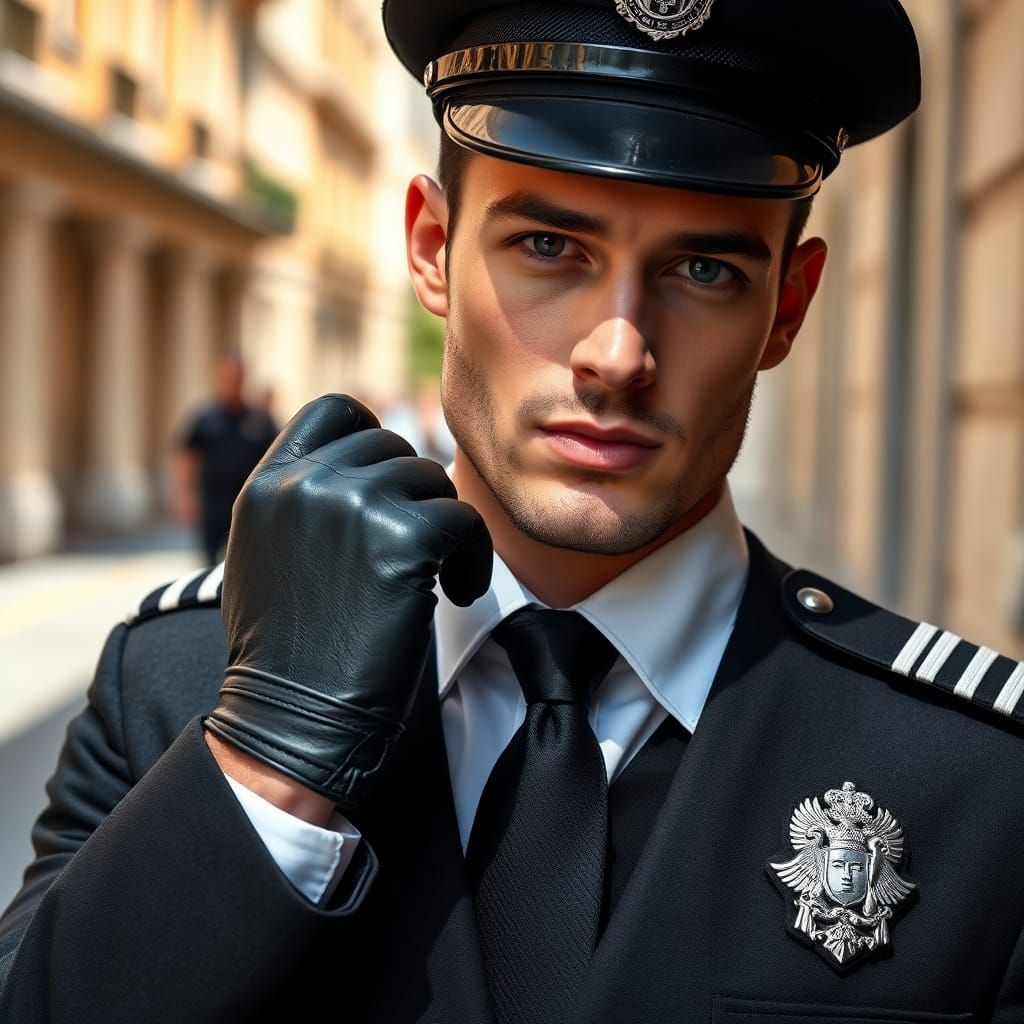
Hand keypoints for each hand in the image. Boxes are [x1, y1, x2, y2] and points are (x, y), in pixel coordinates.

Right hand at [204, 394, 491, 810]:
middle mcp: (305, 483)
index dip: (373, 437)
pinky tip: (459, 592)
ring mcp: (352, 504)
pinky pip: (464, 519)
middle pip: (393, 445)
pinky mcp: (401, 537)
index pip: (335, 411)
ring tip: (437, 577)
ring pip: (433, 480)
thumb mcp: (263, 559)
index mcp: (268, 485)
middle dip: (413, 494)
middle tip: (420, 550)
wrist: (292, 723)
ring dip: (444, 526)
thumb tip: (351, 472)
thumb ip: (299, 505)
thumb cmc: (285, 656)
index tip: (392, 486)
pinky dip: (474, 557)